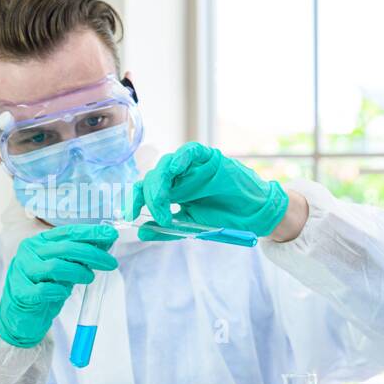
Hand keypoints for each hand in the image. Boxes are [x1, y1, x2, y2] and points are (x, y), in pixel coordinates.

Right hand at [0, 225, 118, 347]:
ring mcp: (23, 271)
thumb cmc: (46, 285)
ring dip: (78, 273)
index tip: (111, 234)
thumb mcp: (65, 267)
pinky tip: (64, 293)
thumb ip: (81, 255)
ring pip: (56, 267)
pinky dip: (59, 291)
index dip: (91, 232)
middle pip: (65, 248)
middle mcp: (29, 252)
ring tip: (89, 278)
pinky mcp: (21, 292)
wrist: (23, 313)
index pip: (68, 232)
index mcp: (40, 242)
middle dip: (93, 254)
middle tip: (111, 263)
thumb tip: (107, 240)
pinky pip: (44, 290)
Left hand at [132, 142, 289, 240]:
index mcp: (173, 190)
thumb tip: (141, 232)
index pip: (147, 190)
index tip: (129, 215)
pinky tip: (175, 168)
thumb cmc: (226, 217)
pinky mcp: (208, 158)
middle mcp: (179, 176)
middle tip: (161, 215)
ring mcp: (192, 166)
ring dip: (161, 182)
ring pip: (166, 165)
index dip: (135, 200)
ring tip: (166, 200)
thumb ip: (167, 227)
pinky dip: (181, 157)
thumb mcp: (191, 225)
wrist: (253, 214)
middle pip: (153, 178)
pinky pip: (189, 151)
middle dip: (151, 196)